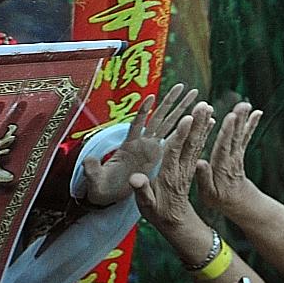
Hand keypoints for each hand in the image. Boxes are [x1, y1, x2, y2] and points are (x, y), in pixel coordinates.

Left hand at [82, 85, 199, 206]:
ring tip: (195, 95)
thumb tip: (88, 160)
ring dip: (181, 110)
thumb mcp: (95, 180)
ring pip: (169, 126)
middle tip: (184, 86)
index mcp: (128, 146)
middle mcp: (141, 144)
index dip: (143, 111)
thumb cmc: (100, 187)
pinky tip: (195, 120)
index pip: (137, 125)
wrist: (108, 195)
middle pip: (158, 119)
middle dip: (171, 102)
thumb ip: (92, 169)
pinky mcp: (158, 157)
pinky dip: (184, 131)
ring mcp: (150, 149)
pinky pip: (173, 141)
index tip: (151, 97)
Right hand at [130, 101, 214, 229]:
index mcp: (170, 176)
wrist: (175, 221)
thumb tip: (136, 179)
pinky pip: (199, 146)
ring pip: (197, 142)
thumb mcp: (146, 205)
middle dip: (197, 124)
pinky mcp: (191, 166)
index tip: (188, 119)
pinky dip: (205, 132)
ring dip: (203, 124)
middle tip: (203, 105)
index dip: (181, 135)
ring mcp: (188, 167)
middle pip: (190, 143)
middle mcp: (182, 169)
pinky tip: (210, 120)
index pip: (176, 152)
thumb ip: (142, 191)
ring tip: (207, 106)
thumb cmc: (157, 212)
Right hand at [194, 102, 261, 214]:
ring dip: (243, 119)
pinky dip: (251, 124)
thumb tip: (200, 163)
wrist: (238, 202)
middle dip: (237, 121)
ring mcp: (237, 154)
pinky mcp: (239, 151)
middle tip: (241, 106)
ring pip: (240, 134)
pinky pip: (245, 136)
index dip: (227, 133)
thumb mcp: (208, 194)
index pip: (224, 147)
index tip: (229, 118)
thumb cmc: (219, 199)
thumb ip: (203, 178)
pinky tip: (257, 112)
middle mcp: (231, 159)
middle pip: (234, 138)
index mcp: (221, 168)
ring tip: (246, 104)